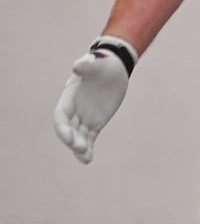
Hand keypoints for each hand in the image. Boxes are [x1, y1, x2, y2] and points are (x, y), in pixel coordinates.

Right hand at [54, 37, 136, 163]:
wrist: (115, 69)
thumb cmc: (103, 64)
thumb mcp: (97, 63)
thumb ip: (87, 65)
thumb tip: (78, 65)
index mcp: (69, 98)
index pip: (61, 117)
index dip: (62, 128)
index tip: (68, 137)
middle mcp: (74, 110)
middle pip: (68, 130)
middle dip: (72, 140)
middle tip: (81, 147)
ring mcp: (84, 118)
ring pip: (78, 137)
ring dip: (80, 148)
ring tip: (86, 158)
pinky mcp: (95, 123)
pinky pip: (89, 138)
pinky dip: (88, 149)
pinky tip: (88, 159)